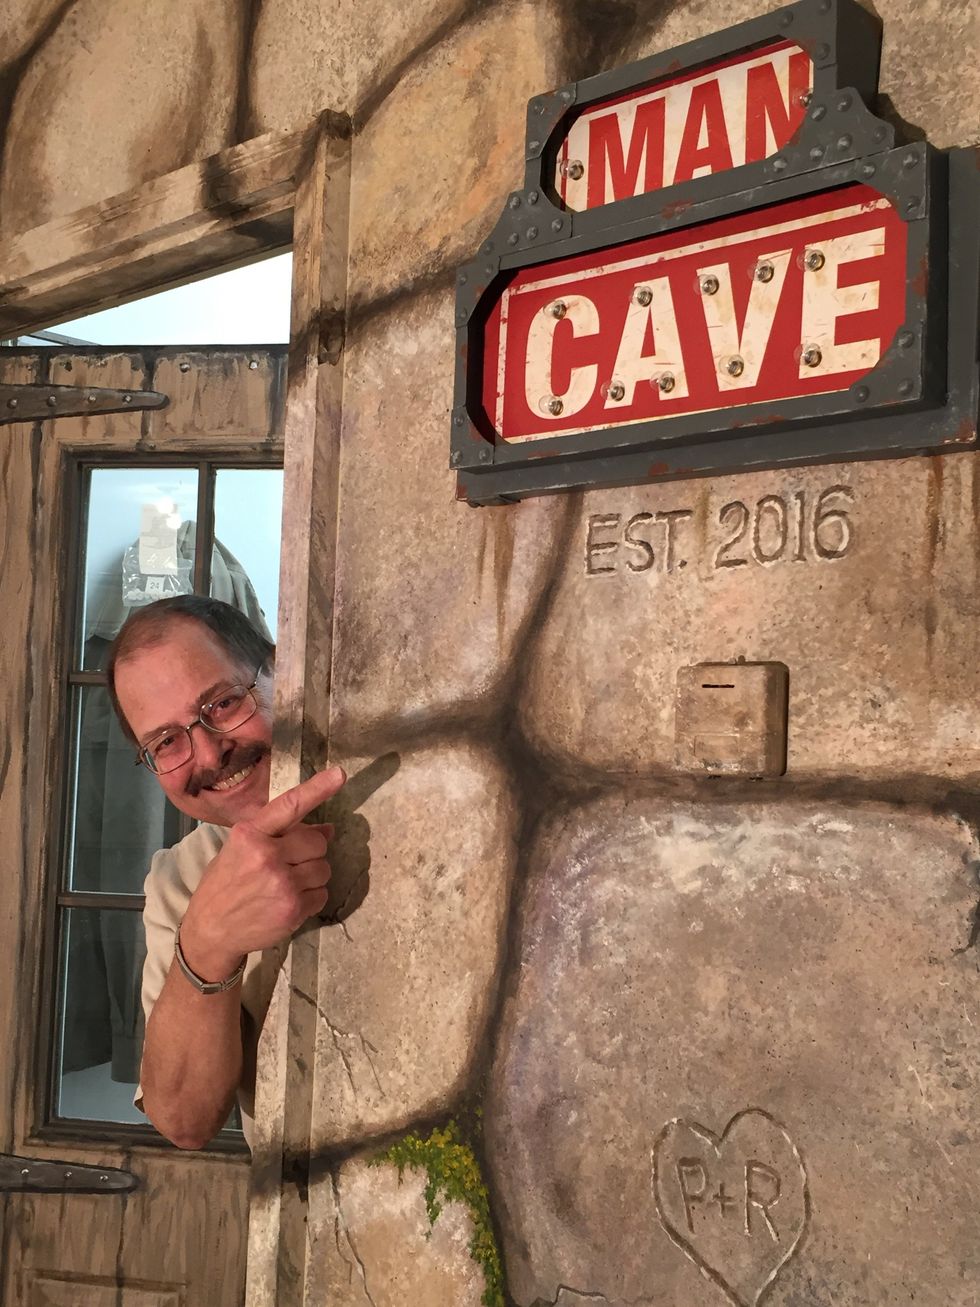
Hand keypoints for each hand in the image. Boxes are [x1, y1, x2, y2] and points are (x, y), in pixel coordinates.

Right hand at [178, 766, 345, 979]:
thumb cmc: (226, 882)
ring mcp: (282, 884)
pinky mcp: (293, 909)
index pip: (289, 805)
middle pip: (318, 842)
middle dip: (311, 851)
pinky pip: (323, 894)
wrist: (210, 929)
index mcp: (250, 834)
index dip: (317, 789)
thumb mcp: (242, 849)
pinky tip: (289, 900)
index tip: (340, 774)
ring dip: (313, 875)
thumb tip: (328, 829)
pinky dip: (312, 897)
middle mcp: (266, 855)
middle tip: (291, 862)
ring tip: (287, 883)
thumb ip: (281, 835)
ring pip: (324, 868)